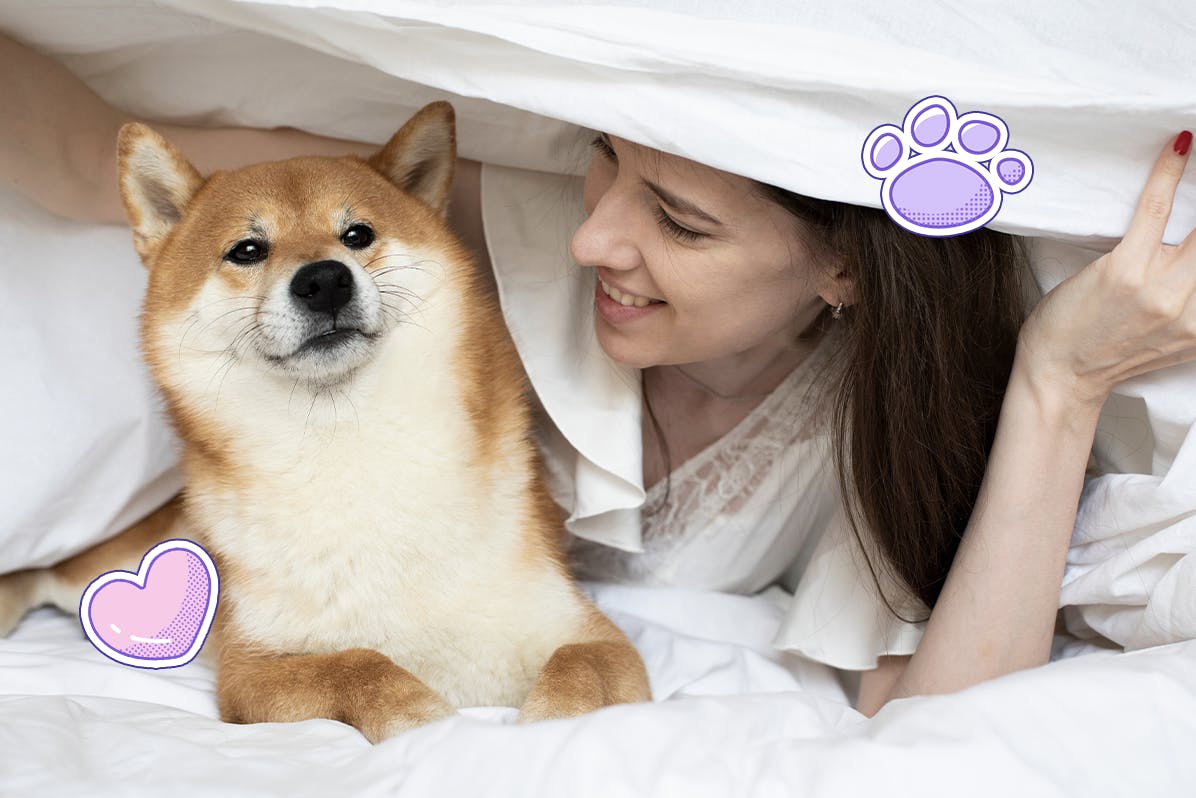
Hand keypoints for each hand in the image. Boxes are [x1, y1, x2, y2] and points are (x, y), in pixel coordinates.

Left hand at [1018, 132, 1195, 408]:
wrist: (1058, 379)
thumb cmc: (1103, 354)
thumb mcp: (1168, 338)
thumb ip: (1192, 306)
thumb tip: (1195, 269)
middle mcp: (1191, 306)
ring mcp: (1160, 288)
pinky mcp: (1125, 269)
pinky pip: (1155, 210)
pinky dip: (1168, 174)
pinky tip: (1179, 147)